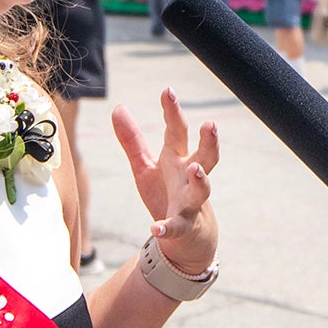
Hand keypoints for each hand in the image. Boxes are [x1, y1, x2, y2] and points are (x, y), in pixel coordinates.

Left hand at [113, 90, 219, 277]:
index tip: (168, 90)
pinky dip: (167, 228)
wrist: (185, 237)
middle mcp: (189, 177)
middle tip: (210, 125)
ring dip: (200, 180)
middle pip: (206, 156)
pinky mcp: (183, 226)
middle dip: (209, 141)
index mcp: (178, 159)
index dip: (173, 111)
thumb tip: (117, 107)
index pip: (178, 131)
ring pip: (202, 189)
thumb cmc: (166, 194)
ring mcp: (190, 202)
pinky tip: (156, 227)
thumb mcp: (145, 166)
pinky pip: (176, 227)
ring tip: (196, 170)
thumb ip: (132, 140)